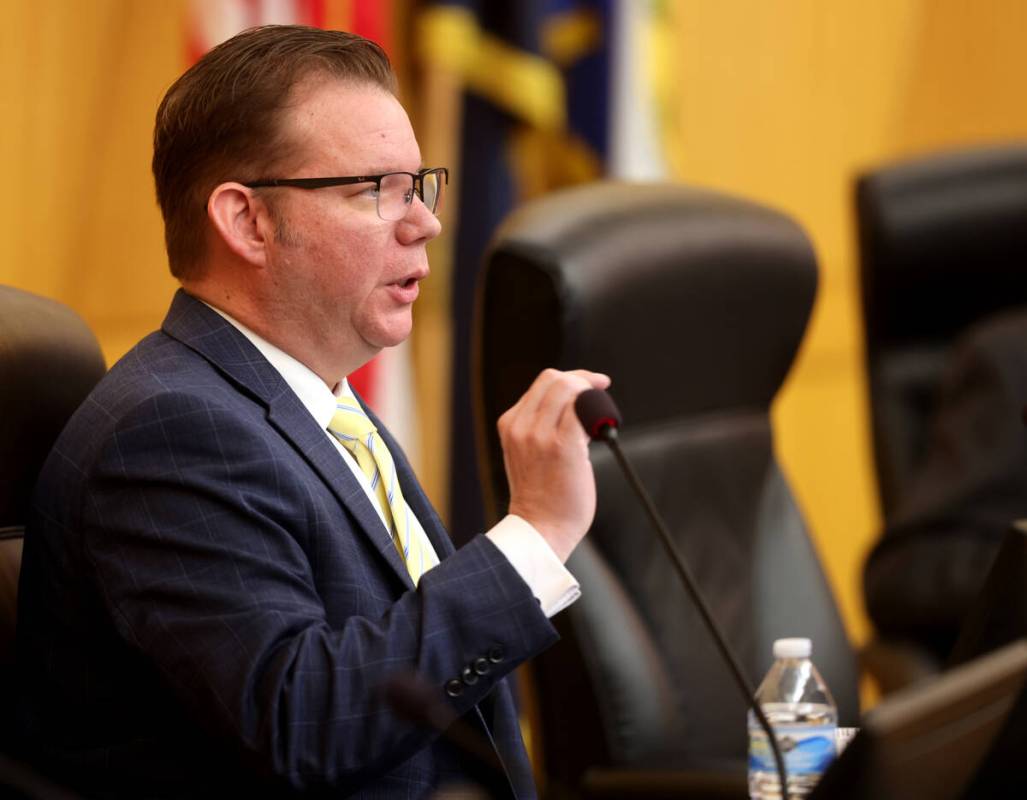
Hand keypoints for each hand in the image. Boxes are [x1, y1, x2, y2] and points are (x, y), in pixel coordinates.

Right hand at [497, 368, 610, 561]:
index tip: (589, 386)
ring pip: (568, 388)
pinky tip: (602, 428)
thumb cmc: (541, 497)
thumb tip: (575, 406)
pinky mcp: (562, 446)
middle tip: (601, 390)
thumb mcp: (527, 453)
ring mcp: (539, 435)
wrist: (540, 530)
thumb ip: (539, 428)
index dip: (570, 379)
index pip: (542, 384)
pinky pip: (582, 410)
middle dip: (582, 379)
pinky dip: (596, 411)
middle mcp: (521, 426)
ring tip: (600, 416)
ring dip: (591, 395)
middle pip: (554, 378)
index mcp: (510, 425)